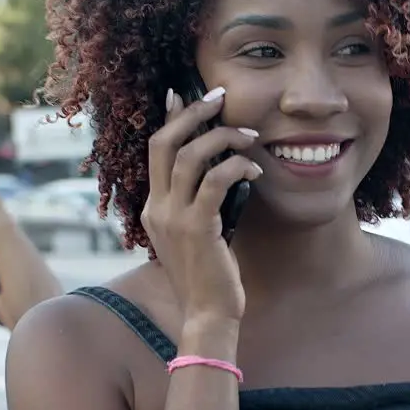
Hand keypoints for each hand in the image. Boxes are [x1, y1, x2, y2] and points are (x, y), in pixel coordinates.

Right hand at [141, 87, 261, 323]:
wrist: (208, 314)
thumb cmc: (209, 276)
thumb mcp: (196, 235)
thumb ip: (198, 205)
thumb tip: (218, 172)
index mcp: (154, 208)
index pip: (156, 151)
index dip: (170, 119)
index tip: (183, 94)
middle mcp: (158, 208)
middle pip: (164, 143)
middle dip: (193, 113)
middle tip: (220, 97)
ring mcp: (174, 218)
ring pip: (190, 156)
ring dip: (224, 137)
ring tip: (251, 135)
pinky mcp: (198, 228)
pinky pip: (216, 180)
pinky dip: (237, 167)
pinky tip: (256, 171)